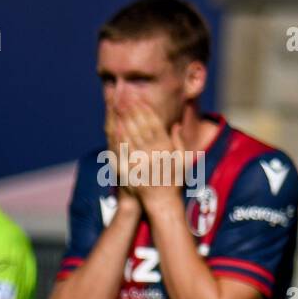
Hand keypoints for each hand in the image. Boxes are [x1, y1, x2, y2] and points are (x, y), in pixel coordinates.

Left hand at [111, 97, 184, 211]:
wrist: (161, 202)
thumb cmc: (173, 182)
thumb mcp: (183, 161)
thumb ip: (179, 142)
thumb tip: (176, 125)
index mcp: (167, 150)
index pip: (155, 125)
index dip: (147, 111)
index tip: (141, 100)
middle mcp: (153, 153)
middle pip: (141, 126)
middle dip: (133, 110)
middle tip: (126, 96)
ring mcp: (140, 160)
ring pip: (131, 134)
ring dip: (124, 118)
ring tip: (119, 105)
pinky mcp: (130, 168)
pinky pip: (123, 148)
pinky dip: (119, 135)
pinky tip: (115, 125)